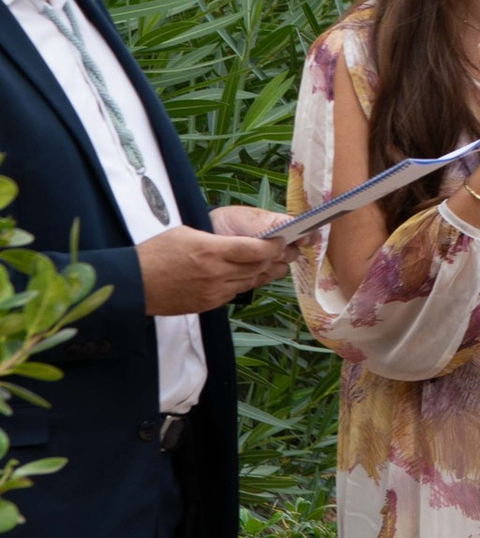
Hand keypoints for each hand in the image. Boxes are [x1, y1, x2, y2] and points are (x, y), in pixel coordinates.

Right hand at [138, 224, 292, 313]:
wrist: (136, 285)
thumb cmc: (156, 254)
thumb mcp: (186, 233)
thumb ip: (215, 238)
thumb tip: (238, 239)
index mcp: (211, 250)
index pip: (255, 249)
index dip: (274, 245)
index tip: (282, 240)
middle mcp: (216, 273)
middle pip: (257, 266)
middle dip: (274, 258)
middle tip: (286, 250)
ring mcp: (213, 291)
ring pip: (250, 282)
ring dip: (262, 272)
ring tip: (273, 262)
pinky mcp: (208, 304)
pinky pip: (235, 293)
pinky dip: (244, 283)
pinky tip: (247, 275)